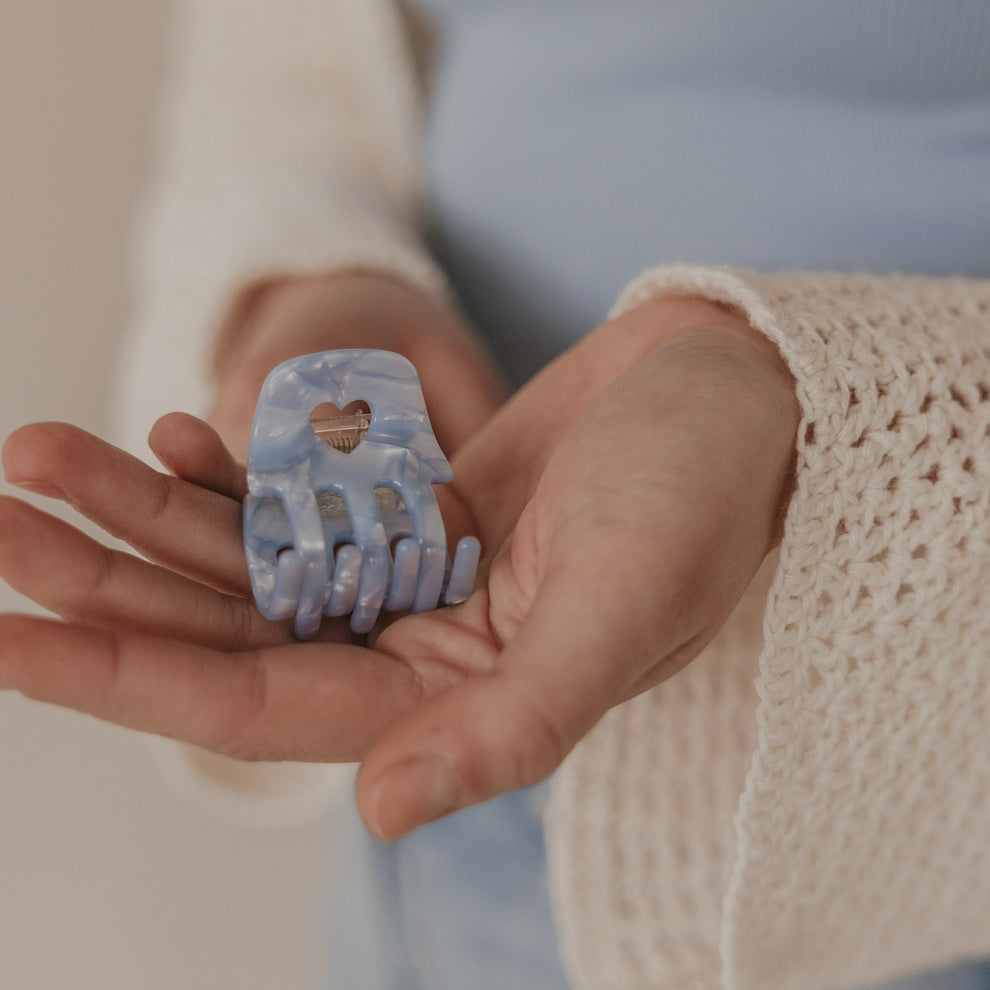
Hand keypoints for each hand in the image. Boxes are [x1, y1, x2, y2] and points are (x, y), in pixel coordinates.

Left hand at [0, 296, 797, 839]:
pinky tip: (170, 433)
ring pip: (250, 557)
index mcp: (461, 698)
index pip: (262, 705)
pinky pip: (303, 498)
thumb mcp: (621, 607)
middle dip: (109, 581)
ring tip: (41, 453)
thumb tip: (380, 814)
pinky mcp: (416, 506)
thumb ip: (512, 720)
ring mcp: (412, 572)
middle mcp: (421, 647)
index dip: (128, 675)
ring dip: (146, 512)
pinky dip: (232, 470)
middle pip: (230, 629)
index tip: (5, 637)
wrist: (727, 396)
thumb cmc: (697, 495)